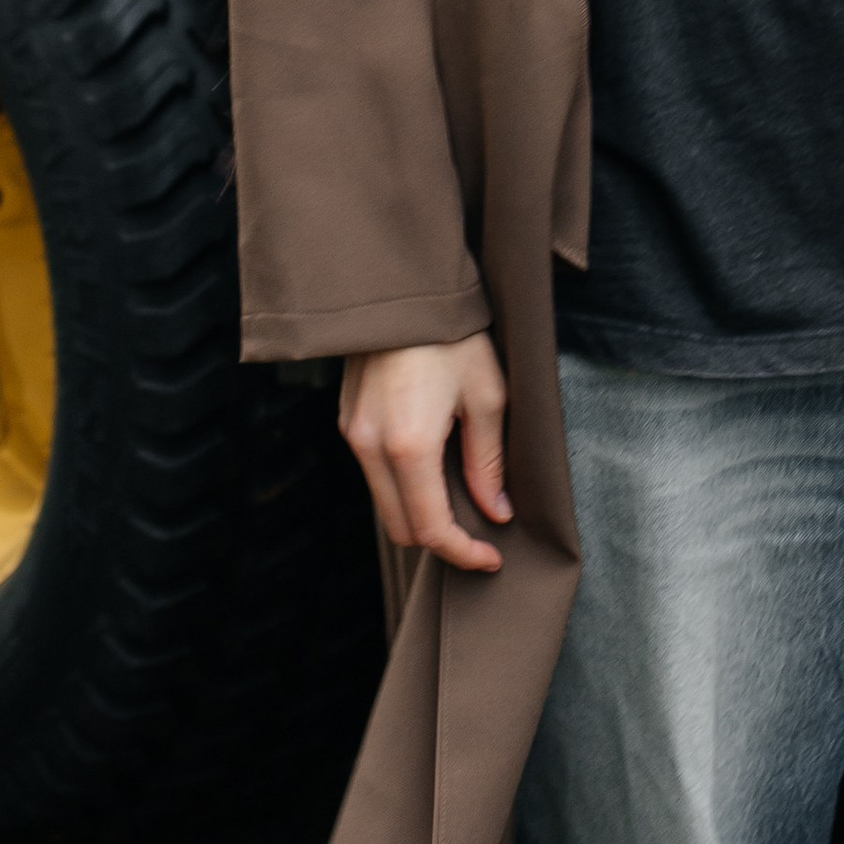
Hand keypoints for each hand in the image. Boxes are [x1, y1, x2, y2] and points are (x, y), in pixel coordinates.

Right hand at [339, 334, 512, 572]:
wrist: (402, 286)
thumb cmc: (452, 335)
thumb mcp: (486, 395)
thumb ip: (487, 461)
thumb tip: (495, 511)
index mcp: (407, 446)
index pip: (430, 528)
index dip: (463, 552)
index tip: (491, 557)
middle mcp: (370, 447)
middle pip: (401, 528)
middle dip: (440, 539)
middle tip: (480, 531)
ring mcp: (352, 434)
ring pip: (385, 504)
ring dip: (420, 513)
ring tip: (460, 496)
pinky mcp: (348, 421)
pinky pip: (373, 474)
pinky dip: (402, 486)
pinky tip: (433, 467)